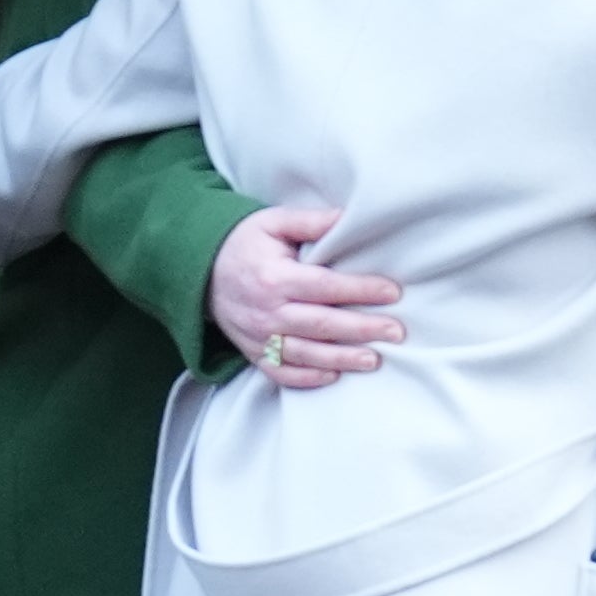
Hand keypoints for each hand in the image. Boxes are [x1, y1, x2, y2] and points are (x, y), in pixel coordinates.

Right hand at [210, 204, 403, 387]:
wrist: (199, 272)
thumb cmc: (243, 244)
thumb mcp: (272, 222)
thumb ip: (310, 222)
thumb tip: (348, 218)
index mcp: (274, 277)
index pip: (326, 287)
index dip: (361, 290)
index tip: (393, 292)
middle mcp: (267, 311)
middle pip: (322, 325)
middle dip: (362, 329)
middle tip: (397, 332)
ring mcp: (259, 337)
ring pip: (307, 354)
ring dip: (342, 358)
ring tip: (374, 359)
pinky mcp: (254, 353)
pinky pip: (282, 372)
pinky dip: (308, 378)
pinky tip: (334, 375)